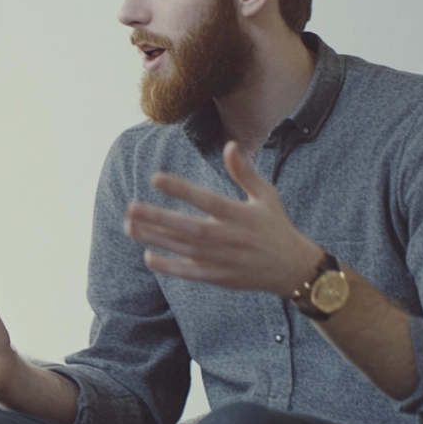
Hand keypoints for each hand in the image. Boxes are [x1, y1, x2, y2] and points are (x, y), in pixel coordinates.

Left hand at [124, 141, 322, 295]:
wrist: (292, 268)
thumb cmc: (276, 226)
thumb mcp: (266, 195)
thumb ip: (244, 172)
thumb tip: (229, 146)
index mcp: (240, 215)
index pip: (206, 200)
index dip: (181, 189)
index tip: (155, 178)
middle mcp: (229, 237)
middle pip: (188, 227)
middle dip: (158, 218)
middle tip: (131, 208)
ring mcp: (223, 259)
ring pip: (183, 249)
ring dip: (155, 239)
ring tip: (129, 227)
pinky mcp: (219, 277)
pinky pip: (190, 272)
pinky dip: (170, 267)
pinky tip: (148, 256)